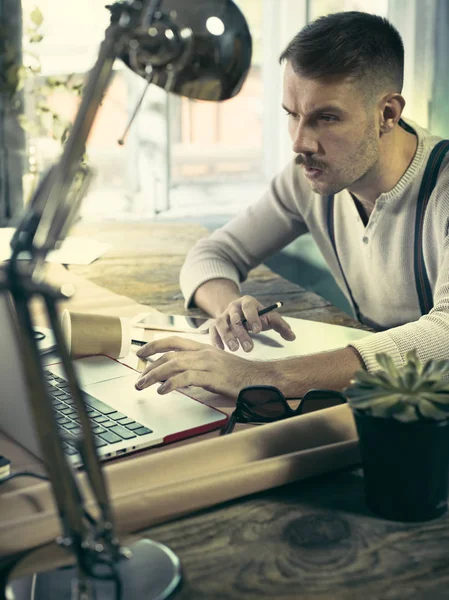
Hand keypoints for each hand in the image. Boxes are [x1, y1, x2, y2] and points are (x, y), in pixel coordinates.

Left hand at [134, 336, 277, 398]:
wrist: (260, 377)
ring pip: (173, 364)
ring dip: (154, 375)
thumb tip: (176, 375)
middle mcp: (203, 352)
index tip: (140, 352)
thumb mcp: (215, 365)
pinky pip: (185, 378)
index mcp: (203, 348)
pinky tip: (162, 390)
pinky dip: (170, 384)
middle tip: (138, 378)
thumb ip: (197, 366)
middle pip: (169, 354)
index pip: (173, 341)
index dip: (154, 345)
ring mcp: (207, 363)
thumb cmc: (238, 374)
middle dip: (149, 366)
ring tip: (143, 385)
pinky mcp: (211, 376)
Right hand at [208, 295, 295, 351]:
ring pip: (221, 324)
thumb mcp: (269, 317)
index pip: (249, 307)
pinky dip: (215, 339)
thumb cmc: (257, 316)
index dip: (253, 318)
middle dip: (241, 333)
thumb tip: (292, 336)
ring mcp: (223, 315)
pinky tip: (222, 349)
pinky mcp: (215, 324)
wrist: (238, 311)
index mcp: (247, 302)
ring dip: (227, 337)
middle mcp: (233, 307)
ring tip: (234, 349)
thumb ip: (280, 325)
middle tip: (249, 347)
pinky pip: (213, 330)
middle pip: (235, 318)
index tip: (257, 330)